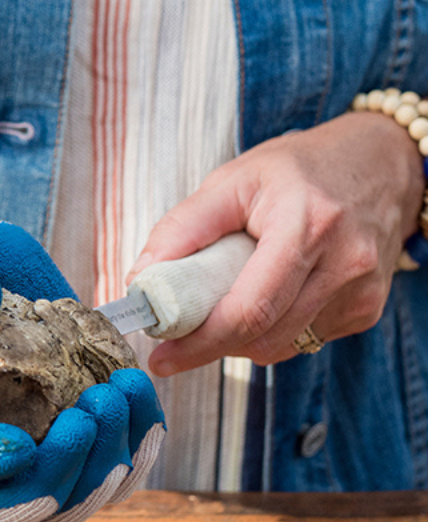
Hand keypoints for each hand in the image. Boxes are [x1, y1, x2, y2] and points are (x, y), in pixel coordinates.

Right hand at [0, 220, 165, 521]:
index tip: (21, 442)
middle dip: (53, 478)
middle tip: (87, 412)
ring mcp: (23, 467)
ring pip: (61, 513)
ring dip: (103, 465)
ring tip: (120, 390)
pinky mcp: (73, 456)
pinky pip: (109, 484)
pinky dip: (136, 450)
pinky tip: (139, 394)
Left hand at [131, 111, 423, 374]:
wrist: (381, 163)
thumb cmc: (301, 169)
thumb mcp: (233, 179)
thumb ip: (182, 228)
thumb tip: (140, 278)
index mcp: (307, 226)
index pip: (249, 309)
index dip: (199, 343)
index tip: (160, 357)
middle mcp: (343, 264)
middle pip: (263, 337)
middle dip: (210, 343)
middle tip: (176, 334)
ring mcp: (361, 291)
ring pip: (281, 346)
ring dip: (238, 338)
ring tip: (220, 303)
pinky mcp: (366, 309)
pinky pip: (303, 339)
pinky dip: (270, 330)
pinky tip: (264, 298)